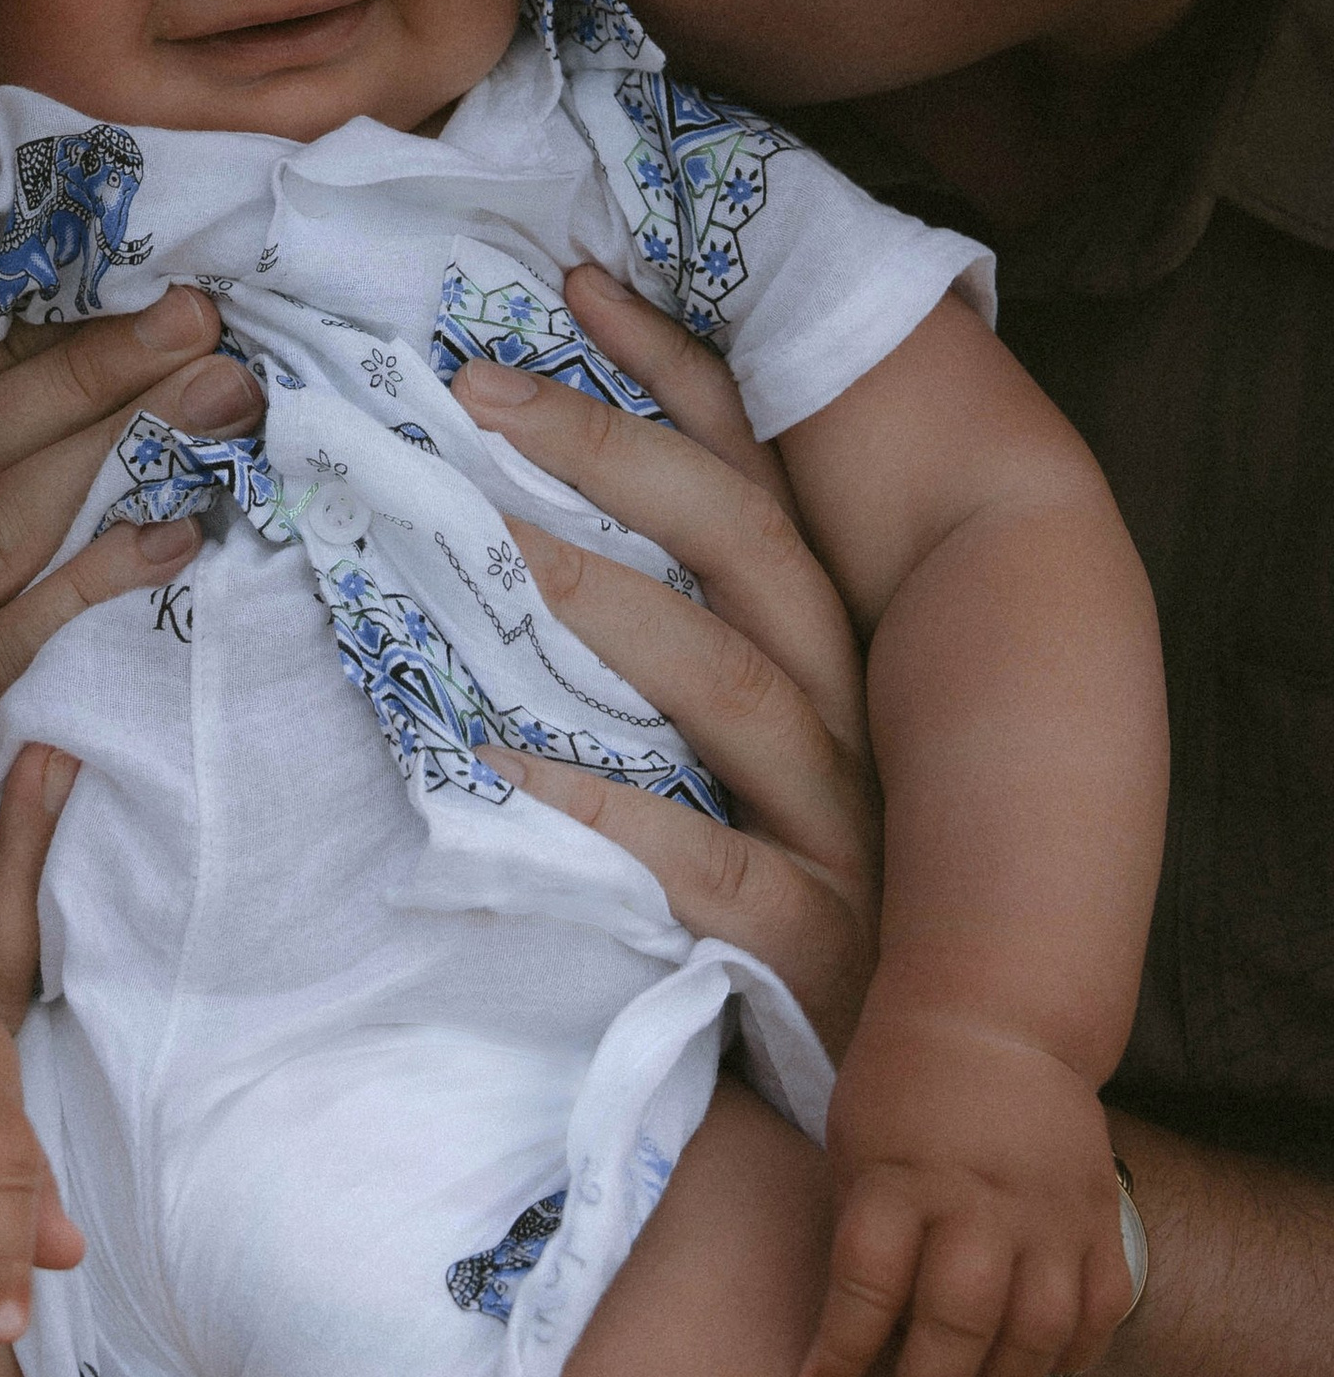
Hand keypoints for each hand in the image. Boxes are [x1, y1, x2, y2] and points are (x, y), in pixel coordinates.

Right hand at [0, 287, 263, 754]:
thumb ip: (22, 442)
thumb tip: (149, 351)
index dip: (84, 345)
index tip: (186, 307)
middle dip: (111, 381)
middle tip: (214, 339)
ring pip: (2, 528)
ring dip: (112, 460)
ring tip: (217, 411)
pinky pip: (5, 650)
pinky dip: (83, 593)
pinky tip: (167, 543)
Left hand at [452, 264, 881, 1055]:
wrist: (900, 1095)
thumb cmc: (792, 904)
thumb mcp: (737, 755)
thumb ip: (660, 651)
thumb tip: (520, 528)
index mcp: (834, 652)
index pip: (761, 477)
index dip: (679, 373)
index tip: (578, 280)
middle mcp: (853, 715)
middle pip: (744, 544)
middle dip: (613, 449)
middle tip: (477, 384)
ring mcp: (845, 826)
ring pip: (730, 683)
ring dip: (606, 600)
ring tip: (488, 545)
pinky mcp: (811, 940)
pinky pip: (705, 862)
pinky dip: (608, 811)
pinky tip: (507, 767)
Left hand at [805, 1001, 1139, 1376]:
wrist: (996, 1014)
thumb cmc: (901, 1085)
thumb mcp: (853, 1144)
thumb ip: (860, 1232)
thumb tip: (852, 1335)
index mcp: (902, 1175)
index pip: (866, 1283)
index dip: (839, 1351)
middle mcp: (980, 1197)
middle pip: (958, 1323)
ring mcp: (1051, 1209)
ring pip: (1037, 1332)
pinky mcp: (1101, 1214)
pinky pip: (1102, 1310)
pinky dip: (1073, 1354)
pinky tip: (1037, 1366)